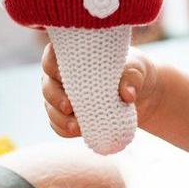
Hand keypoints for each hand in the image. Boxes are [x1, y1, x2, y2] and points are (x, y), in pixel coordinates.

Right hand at [42, 42, 159, 137]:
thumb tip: (127, 95)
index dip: (52, 65)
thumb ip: (132, 78)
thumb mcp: (137, 70)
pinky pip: (58, 124)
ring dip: (59, 118)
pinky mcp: (68, 116)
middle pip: (47, 85)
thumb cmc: (133, 72)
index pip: (52, 55)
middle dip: (55, 98)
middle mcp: (62, 74)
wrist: (141, 94)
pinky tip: (77, 132)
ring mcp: (62, 96)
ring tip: (76, 127)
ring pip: (50, 107)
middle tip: (69, 107)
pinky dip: (64, 129)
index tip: (61, 75)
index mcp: (75, 56)